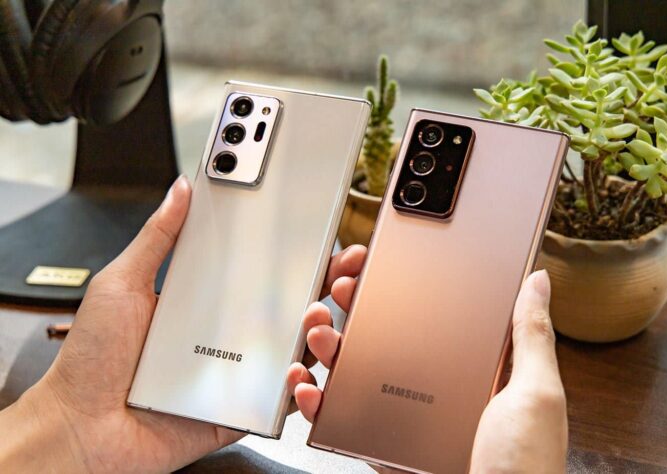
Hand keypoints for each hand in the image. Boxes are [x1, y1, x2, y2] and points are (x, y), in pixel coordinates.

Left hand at [0, 176, 366, 471]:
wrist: (78, 428)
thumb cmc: (92, 361)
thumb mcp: (121, 284)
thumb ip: (157, 238)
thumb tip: (180, 191)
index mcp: (202, 302)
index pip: (257, 272)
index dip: (291, 255)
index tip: (320, 238)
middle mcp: (223, 335)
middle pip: (285, 309)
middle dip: (321, 289)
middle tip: (339, 273)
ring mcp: (233, 374)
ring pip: (292, 354)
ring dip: (316, 335)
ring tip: (315, 317)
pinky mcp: (236, 411)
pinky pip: (278, 402)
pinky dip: (297, 390)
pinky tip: (295, 371)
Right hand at [291, 270, 567, 472]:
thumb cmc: (524, 467)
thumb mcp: (536, 394)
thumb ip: (531, 336)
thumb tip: (537, 281)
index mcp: (477, 367)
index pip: (436, 309)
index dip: (406, 280)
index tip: (380, 260)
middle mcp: (439, 386)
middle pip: (389, 334)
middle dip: (357, 305)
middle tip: (340, 286)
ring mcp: (408, 414)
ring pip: (359, 370)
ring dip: (329, 344)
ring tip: (319, 329)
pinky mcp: (384, 443)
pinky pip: (344, 416)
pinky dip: (317, 399)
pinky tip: (310, 385)